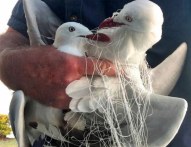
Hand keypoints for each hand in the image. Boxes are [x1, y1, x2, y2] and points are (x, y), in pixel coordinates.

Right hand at [0, 46, 114, 108]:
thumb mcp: (60, 51)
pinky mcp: (58, 104)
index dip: (112, 70)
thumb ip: (77, 58)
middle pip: (96, 85)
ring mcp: (64, 95)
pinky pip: (77, 103)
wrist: (19, 70)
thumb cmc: (39, 57)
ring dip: (97, 94)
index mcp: (70, 65)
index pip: (98, 68)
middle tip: (116, 83)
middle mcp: (69, 82)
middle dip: (107, 84)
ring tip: (105, 90)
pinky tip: (89, 96)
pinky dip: (84, 100)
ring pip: (88, 97)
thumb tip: (92, 61)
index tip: (122, 71)